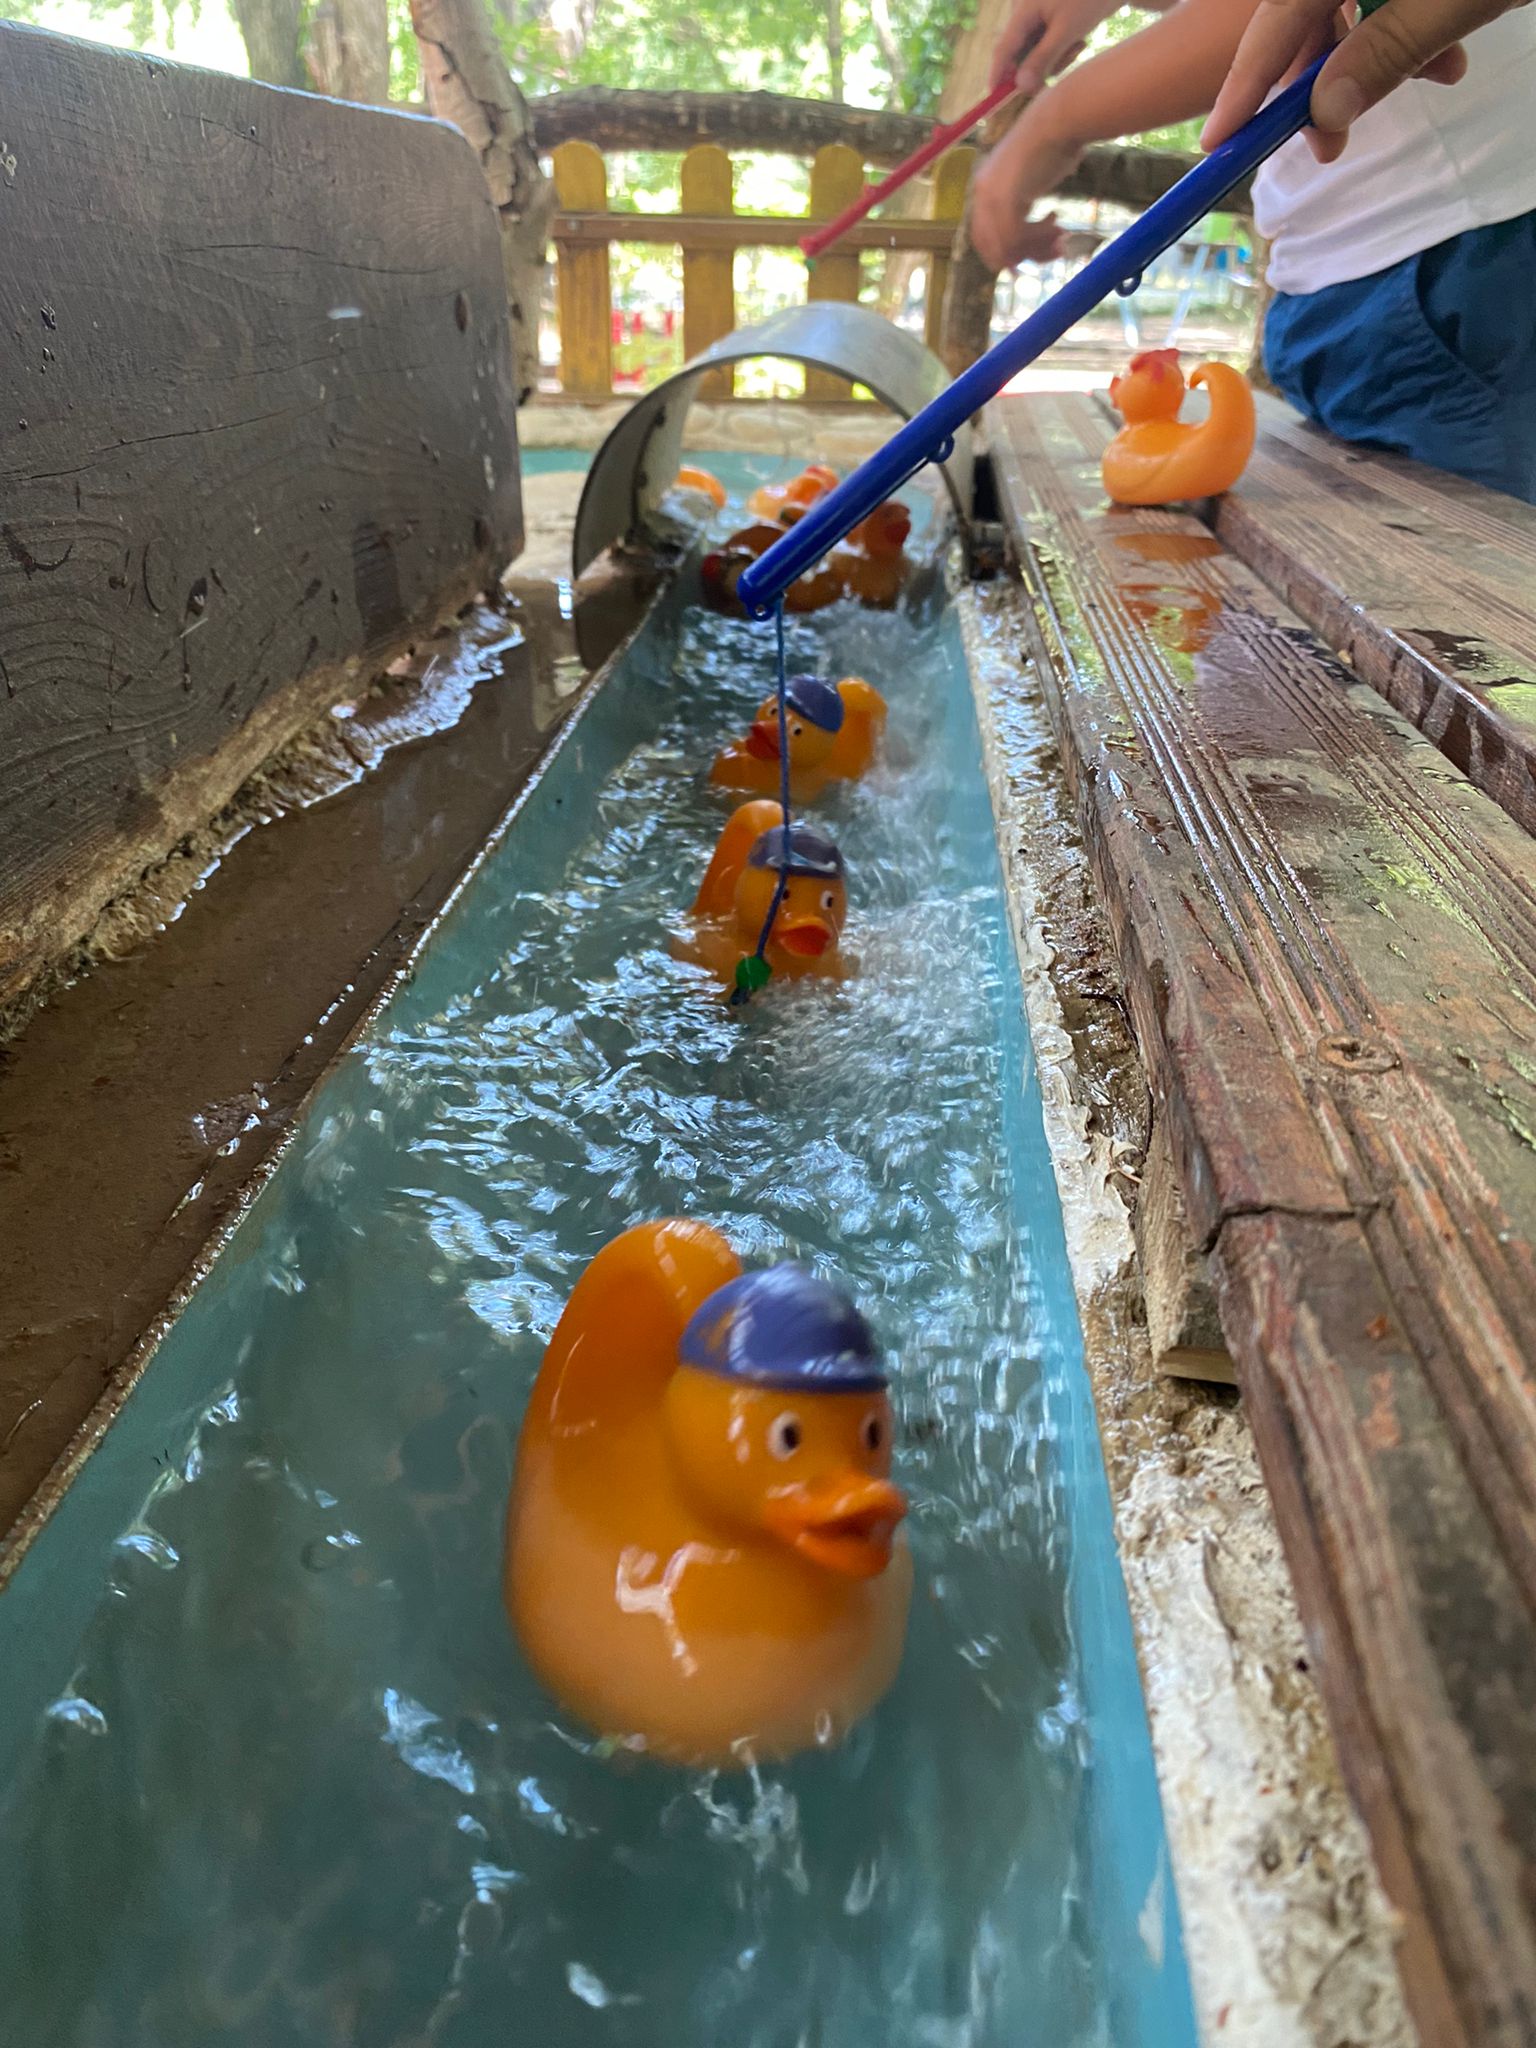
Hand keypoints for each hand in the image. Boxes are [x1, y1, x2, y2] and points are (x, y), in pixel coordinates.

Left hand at [970, 100, 1078, 269]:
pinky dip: (1040, 236)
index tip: (1034, 256)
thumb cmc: (1053, 145)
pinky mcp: (1004, 199)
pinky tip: (1057, 220)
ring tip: (1062, 237)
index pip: (985, 239)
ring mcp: (990, 197)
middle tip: (1057, 249)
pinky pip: (1018, 237)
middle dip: (1026, 255)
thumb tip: (1027, 237)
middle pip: (994, 248)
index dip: (1009, 253)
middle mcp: (981, 195)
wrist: (1059, 120)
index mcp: (983, 190)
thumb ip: (1022, 206)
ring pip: (1008, 246)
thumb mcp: (1030, 181)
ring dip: (1038, 248)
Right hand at [987, 0, 1120, 94]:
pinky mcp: (1043, 22)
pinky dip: (1058, 51)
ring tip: (1078, 44)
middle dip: (1042, 66)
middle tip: (1070, 57)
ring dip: (1055, 59)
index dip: (997, 75)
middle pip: (1019, 55)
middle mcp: (1022, 13)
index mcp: (1022, 10)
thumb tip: (1020, 88)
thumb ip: (1042, 59)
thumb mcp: (1067, 31)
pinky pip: (1042, 48)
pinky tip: (1076, 40)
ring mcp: (1032, 18)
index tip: (994, 98)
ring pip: (1032, 54)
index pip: (1003, 49)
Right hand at [1202, 0, 1522, 162]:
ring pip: (1354, 2)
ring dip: (1381, 53)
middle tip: (1328, 148)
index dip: (1248, 82)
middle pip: (1308, 9)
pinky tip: (1452, 49)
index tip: (1218, 141)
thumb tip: (1324, 113)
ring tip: (1436, 82)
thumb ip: (1388, 52)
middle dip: (1322, 77)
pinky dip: (1413, 22)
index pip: (1276, 15)